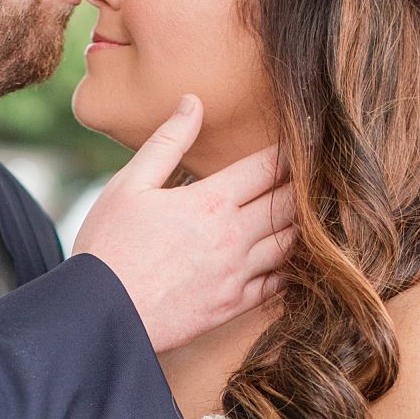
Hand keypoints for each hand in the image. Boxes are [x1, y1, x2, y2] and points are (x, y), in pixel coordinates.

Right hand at [72, 97, 292, 353]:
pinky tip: (290, 258)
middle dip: (302, 185)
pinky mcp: (232, 306)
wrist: (101, 316)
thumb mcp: (130, 184)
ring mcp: (237, 275)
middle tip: (317, 173)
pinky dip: (290, 268)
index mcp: (211, 202)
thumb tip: (193, 102)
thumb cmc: (108, 247)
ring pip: (289, 244)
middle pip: (286, 204)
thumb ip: (168, 142)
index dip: (287, 152)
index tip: (301, 142)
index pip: (266, 168)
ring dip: (302, 225)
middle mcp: (233, 237)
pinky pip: (277, 284)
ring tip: (312, 211)